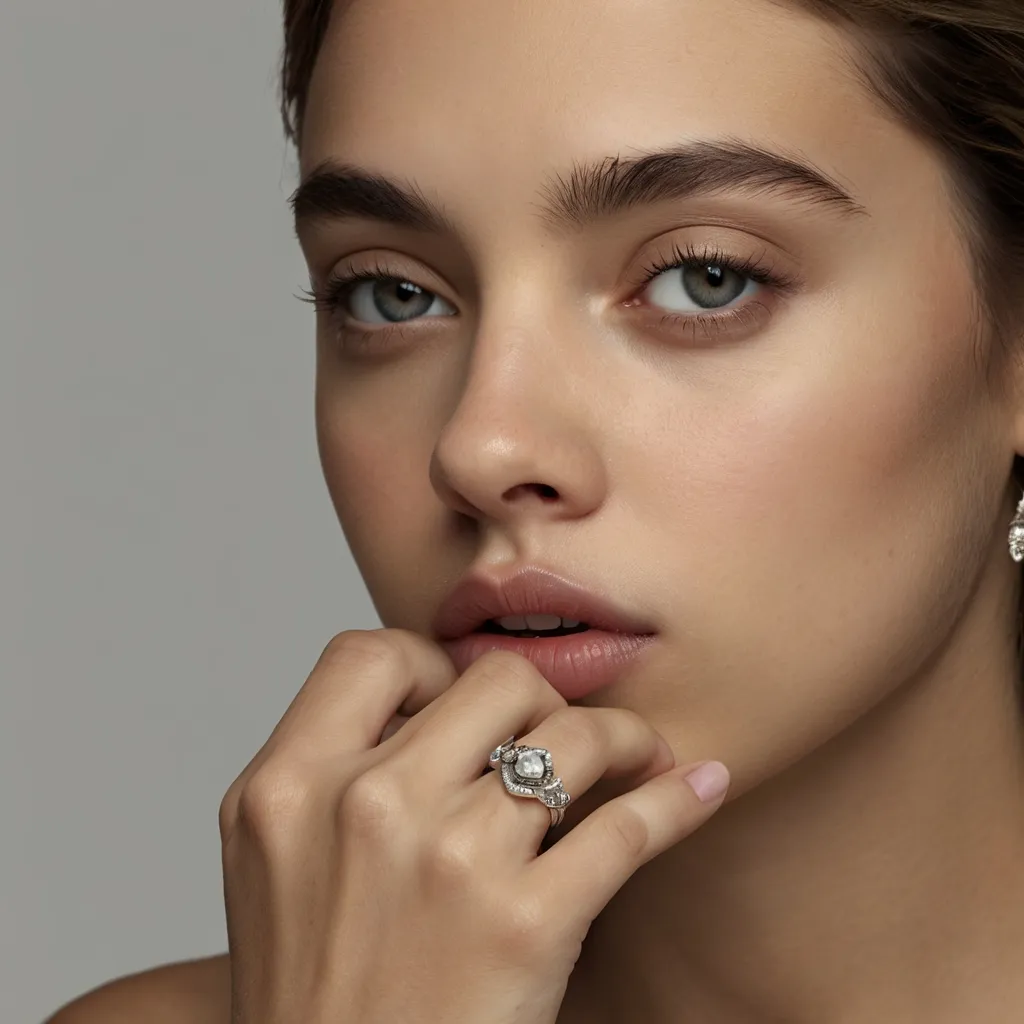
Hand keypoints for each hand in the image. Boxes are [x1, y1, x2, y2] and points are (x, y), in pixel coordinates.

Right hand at [219, 628, 727, 1023]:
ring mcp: (449, 860)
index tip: (465, 703)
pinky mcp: (527, 924)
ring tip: (636, 753)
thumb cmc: (315, 999)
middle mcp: (365, 806)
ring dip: (623, 736)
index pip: (371, 653)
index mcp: (289, 786)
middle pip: (493, 679)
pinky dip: (677, 797)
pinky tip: (697, 786)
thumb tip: (433, 701)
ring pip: (573, 733)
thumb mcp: (280, 866)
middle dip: (539, 698)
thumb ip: (335, 771)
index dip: (430, 664)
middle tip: (556, 734)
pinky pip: (629, 825)